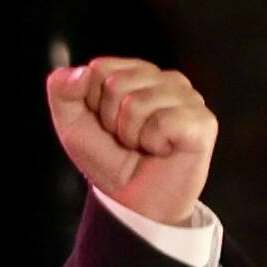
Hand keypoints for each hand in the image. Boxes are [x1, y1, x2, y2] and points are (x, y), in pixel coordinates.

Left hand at [48, 54, 213, 226]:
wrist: (132, 198)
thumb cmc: (108, 159)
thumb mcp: (71, 123)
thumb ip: (63, 91)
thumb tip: (82, 71)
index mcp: (137, 74)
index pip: (100, 68)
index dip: (91, 101)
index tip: (104, 123)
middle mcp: (166, 80)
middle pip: (117, 82)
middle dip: (110, 118)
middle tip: (125, 138)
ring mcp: (189, 98)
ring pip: (138, 102)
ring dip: (130, 133)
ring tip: (143, 144)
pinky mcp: (203, 121)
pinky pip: (163, 121)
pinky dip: (152, 142)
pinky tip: (162, 149)